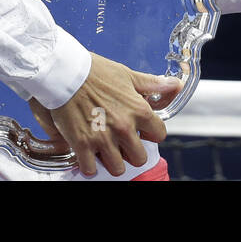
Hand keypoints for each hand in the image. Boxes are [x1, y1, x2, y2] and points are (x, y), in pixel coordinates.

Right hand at [27, 53, 181, 177]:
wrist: (65, 72)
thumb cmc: (95, 71)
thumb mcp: (128, 75)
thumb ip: (153, 85)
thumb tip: (175, 85)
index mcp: (138, 110)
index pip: (159, 135)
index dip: (150, 132)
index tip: (141, 130)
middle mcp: (123, 128)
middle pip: (139, 158)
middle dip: (132, 151)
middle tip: (121, 142)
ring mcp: (102, 139)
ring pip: (118, 168)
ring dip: (112, 160)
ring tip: (105, 148)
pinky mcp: (82, 145)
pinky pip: (90, 169)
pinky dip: (89, 164)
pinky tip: (88, 152)